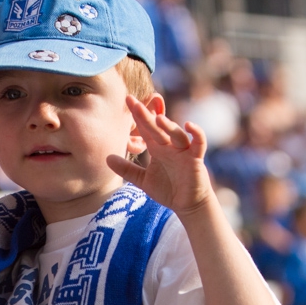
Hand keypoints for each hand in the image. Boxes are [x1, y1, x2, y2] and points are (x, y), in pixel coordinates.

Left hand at [106, 97, 213, 217]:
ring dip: (168, 126)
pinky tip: (189, 125)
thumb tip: (107, 159)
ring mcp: (183, 151)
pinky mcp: (196, 159)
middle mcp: (169, 146)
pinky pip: (199, 143)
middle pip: (158, 128)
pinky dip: (197, 133)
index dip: (137, 115)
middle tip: (134, 103)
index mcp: (157, 148)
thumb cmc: (167, 189)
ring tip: (158, 118)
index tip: (127, 100)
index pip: (145, 129)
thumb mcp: (142, 180)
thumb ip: (127, 169)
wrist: (187, 204)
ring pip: (176, 134)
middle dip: (147, 115)